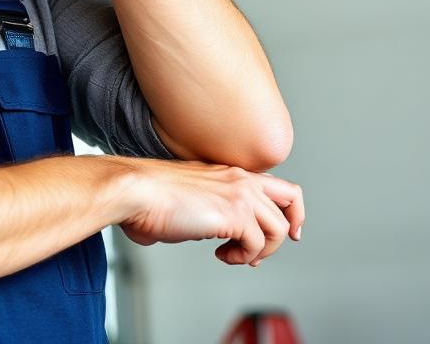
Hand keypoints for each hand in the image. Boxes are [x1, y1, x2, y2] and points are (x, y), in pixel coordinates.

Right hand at [118, 159, 303, 265]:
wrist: (137, 191)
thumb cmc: (151, 195)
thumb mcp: (190, 195)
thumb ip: (207, 207)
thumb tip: (206, 228)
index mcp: (229, 171)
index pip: (275, 184)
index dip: (286, 209)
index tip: (285, 229)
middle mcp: (240, 178)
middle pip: (292, 198)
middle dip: (290, 227)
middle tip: (279, 244)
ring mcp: (240, 194)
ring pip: (279, 228)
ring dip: (261, 251)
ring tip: (236, 255)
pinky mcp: (235, 214)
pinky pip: (257, 246)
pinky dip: (242, 258)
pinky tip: (221, 255)